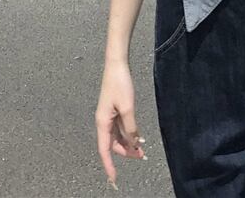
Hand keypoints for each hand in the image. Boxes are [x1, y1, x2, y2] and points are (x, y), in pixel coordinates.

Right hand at [95, 62, 145, 188]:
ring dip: (129, 143)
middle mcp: (103, 122)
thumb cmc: (120, 84)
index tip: (114, 179)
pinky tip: (138, 136)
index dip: (109, 165)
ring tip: (142, 149)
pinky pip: (120, 127)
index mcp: (102, 122)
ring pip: (117, 136)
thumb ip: (130, 127)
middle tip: (142, 156)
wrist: (117, 65)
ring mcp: (109, 116)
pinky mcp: (115, 110)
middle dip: (126, 152)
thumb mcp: (127, 107)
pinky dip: (129, 133)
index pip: (104, 150)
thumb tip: (134, 142)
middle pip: (113, 144)